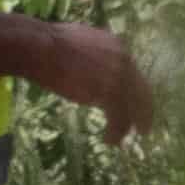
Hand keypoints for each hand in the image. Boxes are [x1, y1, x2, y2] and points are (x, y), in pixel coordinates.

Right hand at [49, 22, 159, 142]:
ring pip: (132, 107)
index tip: (132, 104)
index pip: (132, 73)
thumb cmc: (48, 44)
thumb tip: (87, 65)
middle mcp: (123, 60)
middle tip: (143, 128)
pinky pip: (119, 118)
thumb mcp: (79, 44)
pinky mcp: (110, 93)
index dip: (133, 91)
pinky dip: (116, 132)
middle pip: (141, 91)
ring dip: (127, 126)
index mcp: (115, 46)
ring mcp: (118, 77)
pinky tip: (109, 140)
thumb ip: (91, 55)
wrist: (41, 47)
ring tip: (121, 139)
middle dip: (143, 111)